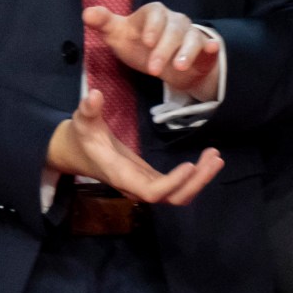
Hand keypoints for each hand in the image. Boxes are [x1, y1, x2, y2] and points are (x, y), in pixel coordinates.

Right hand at [44, 89, 221, 204]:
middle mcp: (136, 186)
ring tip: (215, 157)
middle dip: (196, 183)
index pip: (152, 192)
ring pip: (179, 195)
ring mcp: (145, 185)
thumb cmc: (81, 137)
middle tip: (214, 158)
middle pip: (173, 198)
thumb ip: (88, 109)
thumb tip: (95, 94)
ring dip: (200, 180)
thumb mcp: (82, 121)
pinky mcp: (152, 180)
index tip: (190, 165)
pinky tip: (206, 159)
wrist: (77, 153)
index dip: (173, 183)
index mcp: (122, 175)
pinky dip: (194, 176)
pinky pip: (178, 186)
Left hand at [83, 2, 219, 94]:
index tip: (146, 42)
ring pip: (192, 38)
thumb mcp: (118, 35)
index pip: (155, 13)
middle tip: (154, 69)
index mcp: (153, 13)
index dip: (152, 26)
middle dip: (164, 49)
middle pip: (173, 29)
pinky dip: (212, 47)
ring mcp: (190, 32)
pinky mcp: (203, 47)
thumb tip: (86, 13)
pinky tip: (212, 50)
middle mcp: (174, 20)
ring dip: (185, 53)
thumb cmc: (137, 45)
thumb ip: (103, 23)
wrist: (161, 62)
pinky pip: (209, 45)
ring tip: (178, 68)